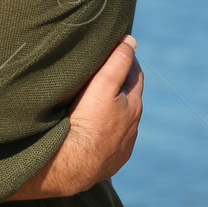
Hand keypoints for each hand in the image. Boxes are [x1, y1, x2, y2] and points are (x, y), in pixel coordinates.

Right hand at [32, 35, 143, 197]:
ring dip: (111, 110)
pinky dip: (104, 132)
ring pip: (120, 121)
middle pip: (128, 98)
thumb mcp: (102, 84)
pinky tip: (91, 131)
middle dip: (119, 85)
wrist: (73, 166)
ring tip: (93, 103)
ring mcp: (123, 147)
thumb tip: (130, 41)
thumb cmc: (86, 122)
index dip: (125, 60)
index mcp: (134, 106)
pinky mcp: (111, 162)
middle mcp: (133, 127)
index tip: (114, 50)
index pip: (135, 74)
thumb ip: (117, 61)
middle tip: (101, 73)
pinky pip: (110, 142)